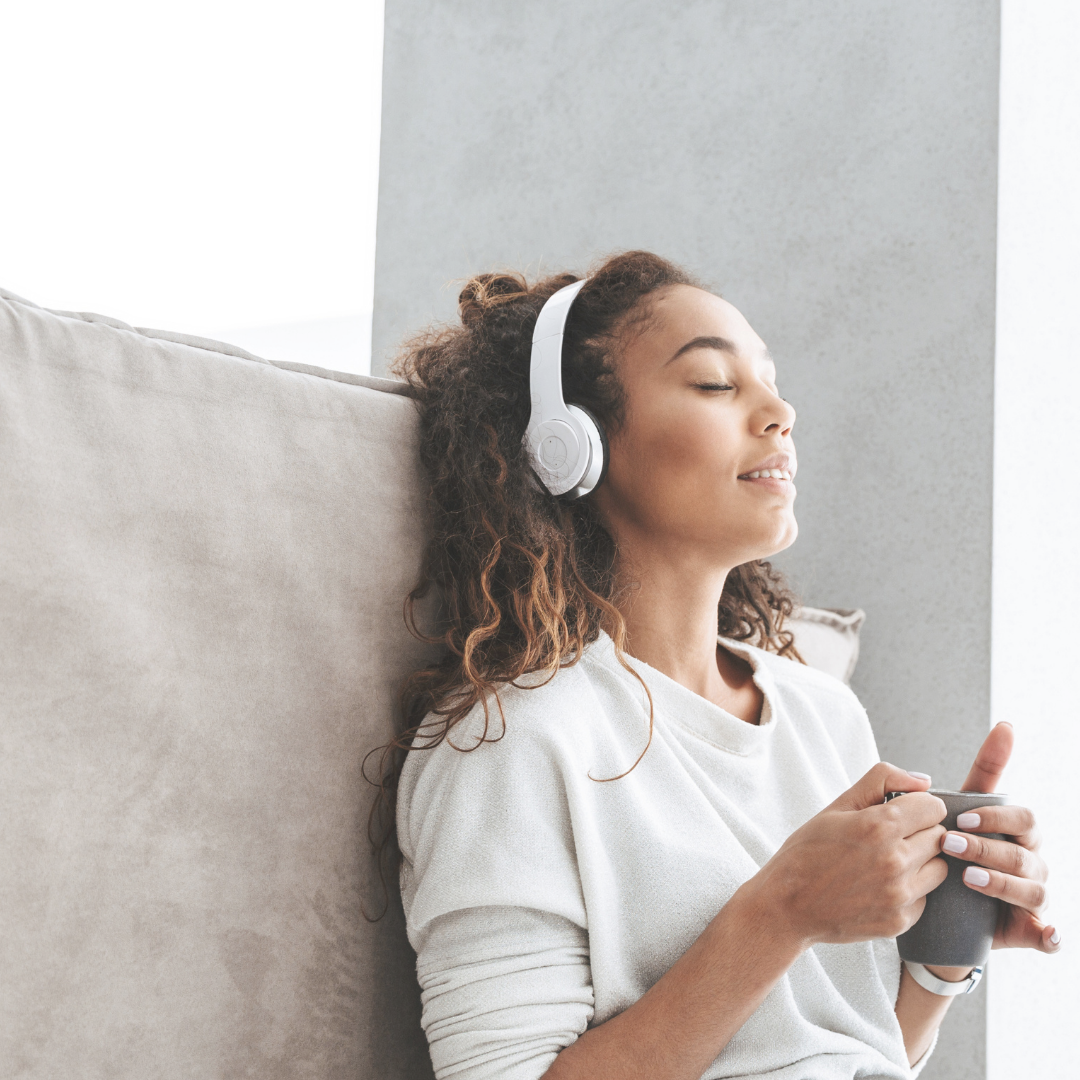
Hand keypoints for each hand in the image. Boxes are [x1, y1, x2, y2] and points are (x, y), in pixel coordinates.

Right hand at [750, 762, 948, 946]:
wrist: (786, 906)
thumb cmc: (807, 852)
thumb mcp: (836, 806)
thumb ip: (881, 781)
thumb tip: (923, 781)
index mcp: (878, 826)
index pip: (934, 807)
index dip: (918, 806)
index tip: (901, 812)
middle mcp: (894, 861)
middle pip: (939, 836)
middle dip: (919, 832)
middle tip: (888, 838)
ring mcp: (899, 895)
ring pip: (939, 868)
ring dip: (921, 862)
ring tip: (888, 862)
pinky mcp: (900, 921)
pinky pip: (925, 897)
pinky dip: (910, 890)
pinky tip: (881, 886)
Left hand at [937, 721, 1059, 954]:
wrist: (947, 905)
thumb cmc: (958, 847)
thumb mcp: (963, 810)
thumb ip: (980, 773)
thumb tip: (1006, 727)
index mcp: (1019, 833)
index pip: (1022, 818)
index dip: (995, 817)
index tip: (962, 818)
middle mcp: (1032, 863)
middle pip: (1022, 853)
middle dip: (987, 848)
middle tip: (950, 843)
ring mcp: (1033, 896)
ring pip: (1034, 889)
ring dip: (1003, 884)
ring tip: (967, 878)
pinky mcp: (1030, 929)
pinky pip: (1049, 935)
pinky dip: (1050, 935)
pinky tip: (1045, 933)